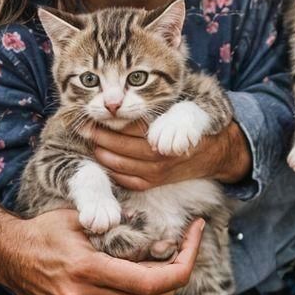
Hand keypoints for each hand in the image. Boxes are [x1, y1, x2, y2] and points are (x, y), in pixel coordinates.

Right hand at [0, 209, 202, 294]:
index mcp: (87, 270)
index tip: (194, 237)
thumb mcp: (83, 217)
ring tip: (163, 266)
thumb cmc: (46, 228)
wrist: (5, 254)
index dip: (182, 264)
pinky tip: (133, 283)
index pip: (151, 282)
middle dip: (174, 278)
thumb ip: (119, 227)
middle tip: (184, 250)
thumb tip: (159, 240)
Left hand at [90, 120, 250, 190]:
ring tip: (87, 139)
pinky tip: (100, 158)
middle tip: (82, 125)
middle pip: (122, 146)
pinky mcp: (152, 183)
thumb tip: (155, 134)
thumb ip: (171, 119)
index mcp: (167, 137)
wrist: (212, 153)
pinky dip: (110, 170)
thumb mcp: (187, 113)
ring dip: (101, 152)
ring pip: (120, 164)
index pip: (133, 127)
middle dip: (99, 136)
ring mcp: (155, 173)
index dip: (113, 120)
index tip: (96, 110)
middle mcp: (160, 157)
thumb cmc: (194, 125)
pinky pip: (125, 180)